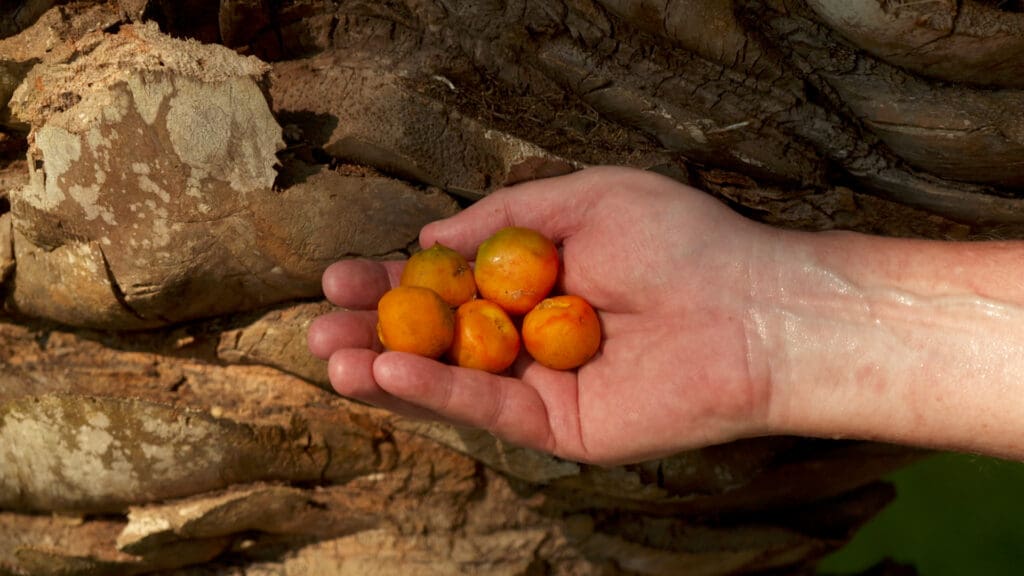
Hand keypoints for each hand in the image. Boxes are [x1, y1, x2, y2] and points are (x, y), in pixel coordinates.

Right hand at [308, 167, 775, 464]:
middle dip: (378, 329)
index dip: (395, 283)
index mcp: (538, 283)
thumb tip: (433, 236)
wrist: (751, 308)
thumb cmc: (683, 241)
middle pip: (438, 338)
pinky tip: (386, 371)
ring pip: (452, 380)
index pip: (450, 287)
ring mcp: (543, 384)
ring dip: (386, 368)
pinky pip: (488, 408)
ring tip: (331, 353)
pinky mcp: (560, 426)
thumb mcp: (584, 199)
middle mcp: (532, 336)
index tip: (343, 274)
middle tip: (322, 319)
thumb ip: (505, 216)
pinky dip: (436, 391)